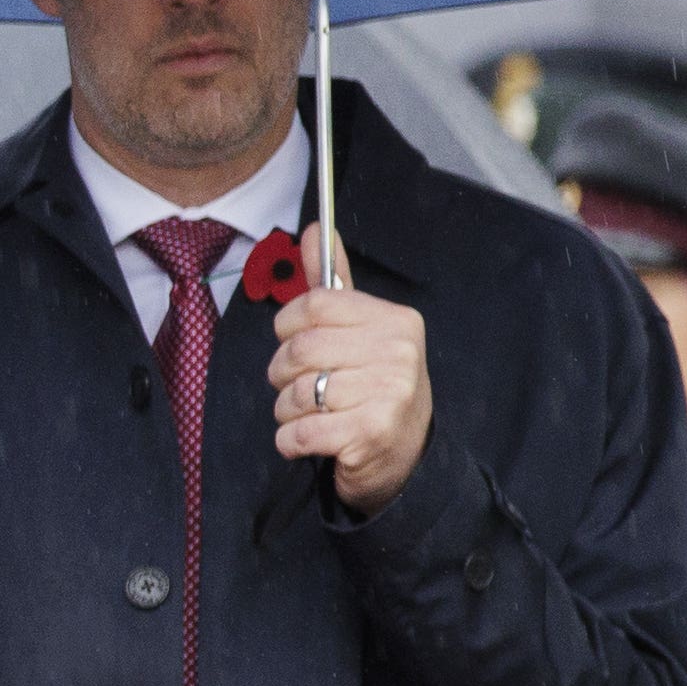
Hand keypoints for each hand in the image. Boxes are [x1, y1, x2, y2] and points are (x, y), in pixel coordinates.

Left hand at [271, 256, 430, 514]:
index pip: (311, 306)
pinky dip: (290, 442)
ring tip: (314, 415)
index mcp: (395, 319)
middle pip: (297, 351)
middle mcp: (398, 351)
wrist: (403, 455)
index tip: (299, 345)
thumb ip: (332, 284)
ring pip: (294, 394)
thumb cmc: (371, 387)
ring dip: (288, 412)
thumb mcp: (358, 331)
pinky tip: (311, 441)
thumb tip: (313, 229)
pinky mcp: (372, 432)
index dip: (287, 329)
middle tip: (306, 388)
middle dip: (284, 375)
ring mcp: (390, 392)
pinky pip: (299, 433)